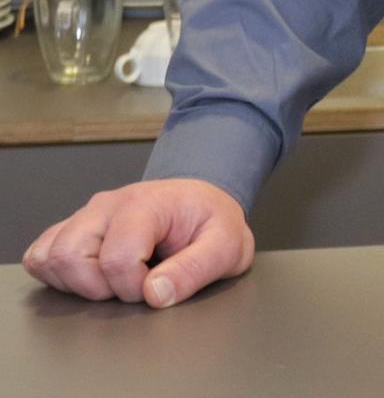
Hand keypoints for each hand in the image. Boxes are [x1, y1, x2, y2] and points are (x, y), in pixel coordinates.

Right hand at [22, 178, 254, 306]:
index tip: (155, 284)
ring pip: (49, 256)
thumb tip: (155, 294)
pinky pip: (41, 254)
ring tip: (112, 281)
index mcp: (148, 203)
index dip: (133, 286)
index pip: (116, 257)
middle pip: (69, 255)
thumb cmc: (212, 223)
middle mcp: (110, 204)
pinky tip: (91, 277)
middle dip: (97, 287)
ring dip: (75, 282)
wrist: (203, 204)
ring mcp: (88, 214)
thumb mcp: (227, 246)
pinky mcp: (74, 228)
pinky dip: (57, 275)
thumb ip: (196, 269)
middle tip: (129, 285)